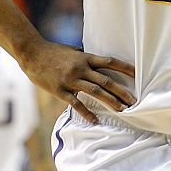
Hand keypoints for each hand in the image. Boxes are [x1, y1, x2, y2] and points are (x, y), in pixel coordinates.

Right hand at [18, 40, 135, 122]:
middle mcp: (81, 68)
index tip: (138, 74)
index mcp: (85, 58)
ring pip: (95, 92)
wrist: (32, 54)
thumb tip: (96, 61)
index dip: (125, 68)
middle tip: (134, 101)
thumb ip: (84, 57)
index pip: (110, 62)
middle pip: (106, 80)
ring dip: (110, 101)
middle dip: (122, 91)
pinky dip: (86, 112)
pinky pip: (76, 103)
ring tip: (122, 110)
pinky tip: (95, 120)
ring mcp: (70, 80)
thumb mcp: (72, 51)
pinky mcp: (60, 90)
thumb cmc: (52, 52)